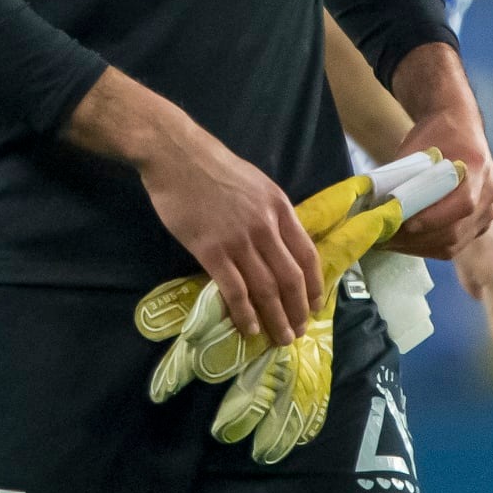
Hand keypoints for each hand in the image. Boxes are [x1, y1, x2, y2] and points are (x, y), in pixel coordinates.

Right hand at [65, 67, 322, 346]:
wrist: (176, 155)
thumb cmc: (213, 166)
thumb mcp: (256, 183)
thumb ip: (271, 213)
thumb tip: (279, 244)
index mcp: (279, 207)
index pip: (307, 254)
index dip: (314, 285)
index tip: (316, 306)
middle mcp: (265, 226)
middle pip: (290, 278)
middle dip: (297, 310)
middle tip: (298, 332)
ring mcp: (238, 240)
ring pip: (266, 289)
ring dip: (276, 318)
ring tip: (280, 338)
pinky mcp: (211, 250)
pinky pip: (234, 289)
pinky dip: (245, 313)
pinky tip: (249, 328)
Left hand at [384, 43, 492, 258]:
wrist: (459, 125)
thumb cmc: (434, 134)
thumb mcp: (416, 148)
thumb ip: (403, 178)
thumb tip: (379, 208)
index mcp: (477, 167)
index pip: (462, 203)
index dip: (433, 218)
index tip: (403, 224)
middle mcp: (489, 192)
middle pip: (457, 230)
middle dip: (417, 239)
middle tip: (385, 237)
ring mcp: (488, 210)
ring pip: (455, 243)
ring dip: (419, 247)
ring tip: (390, 242)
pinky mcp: (481, 224)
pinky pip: (456, 244)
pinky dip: (429, 247)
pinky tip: (406, 242)